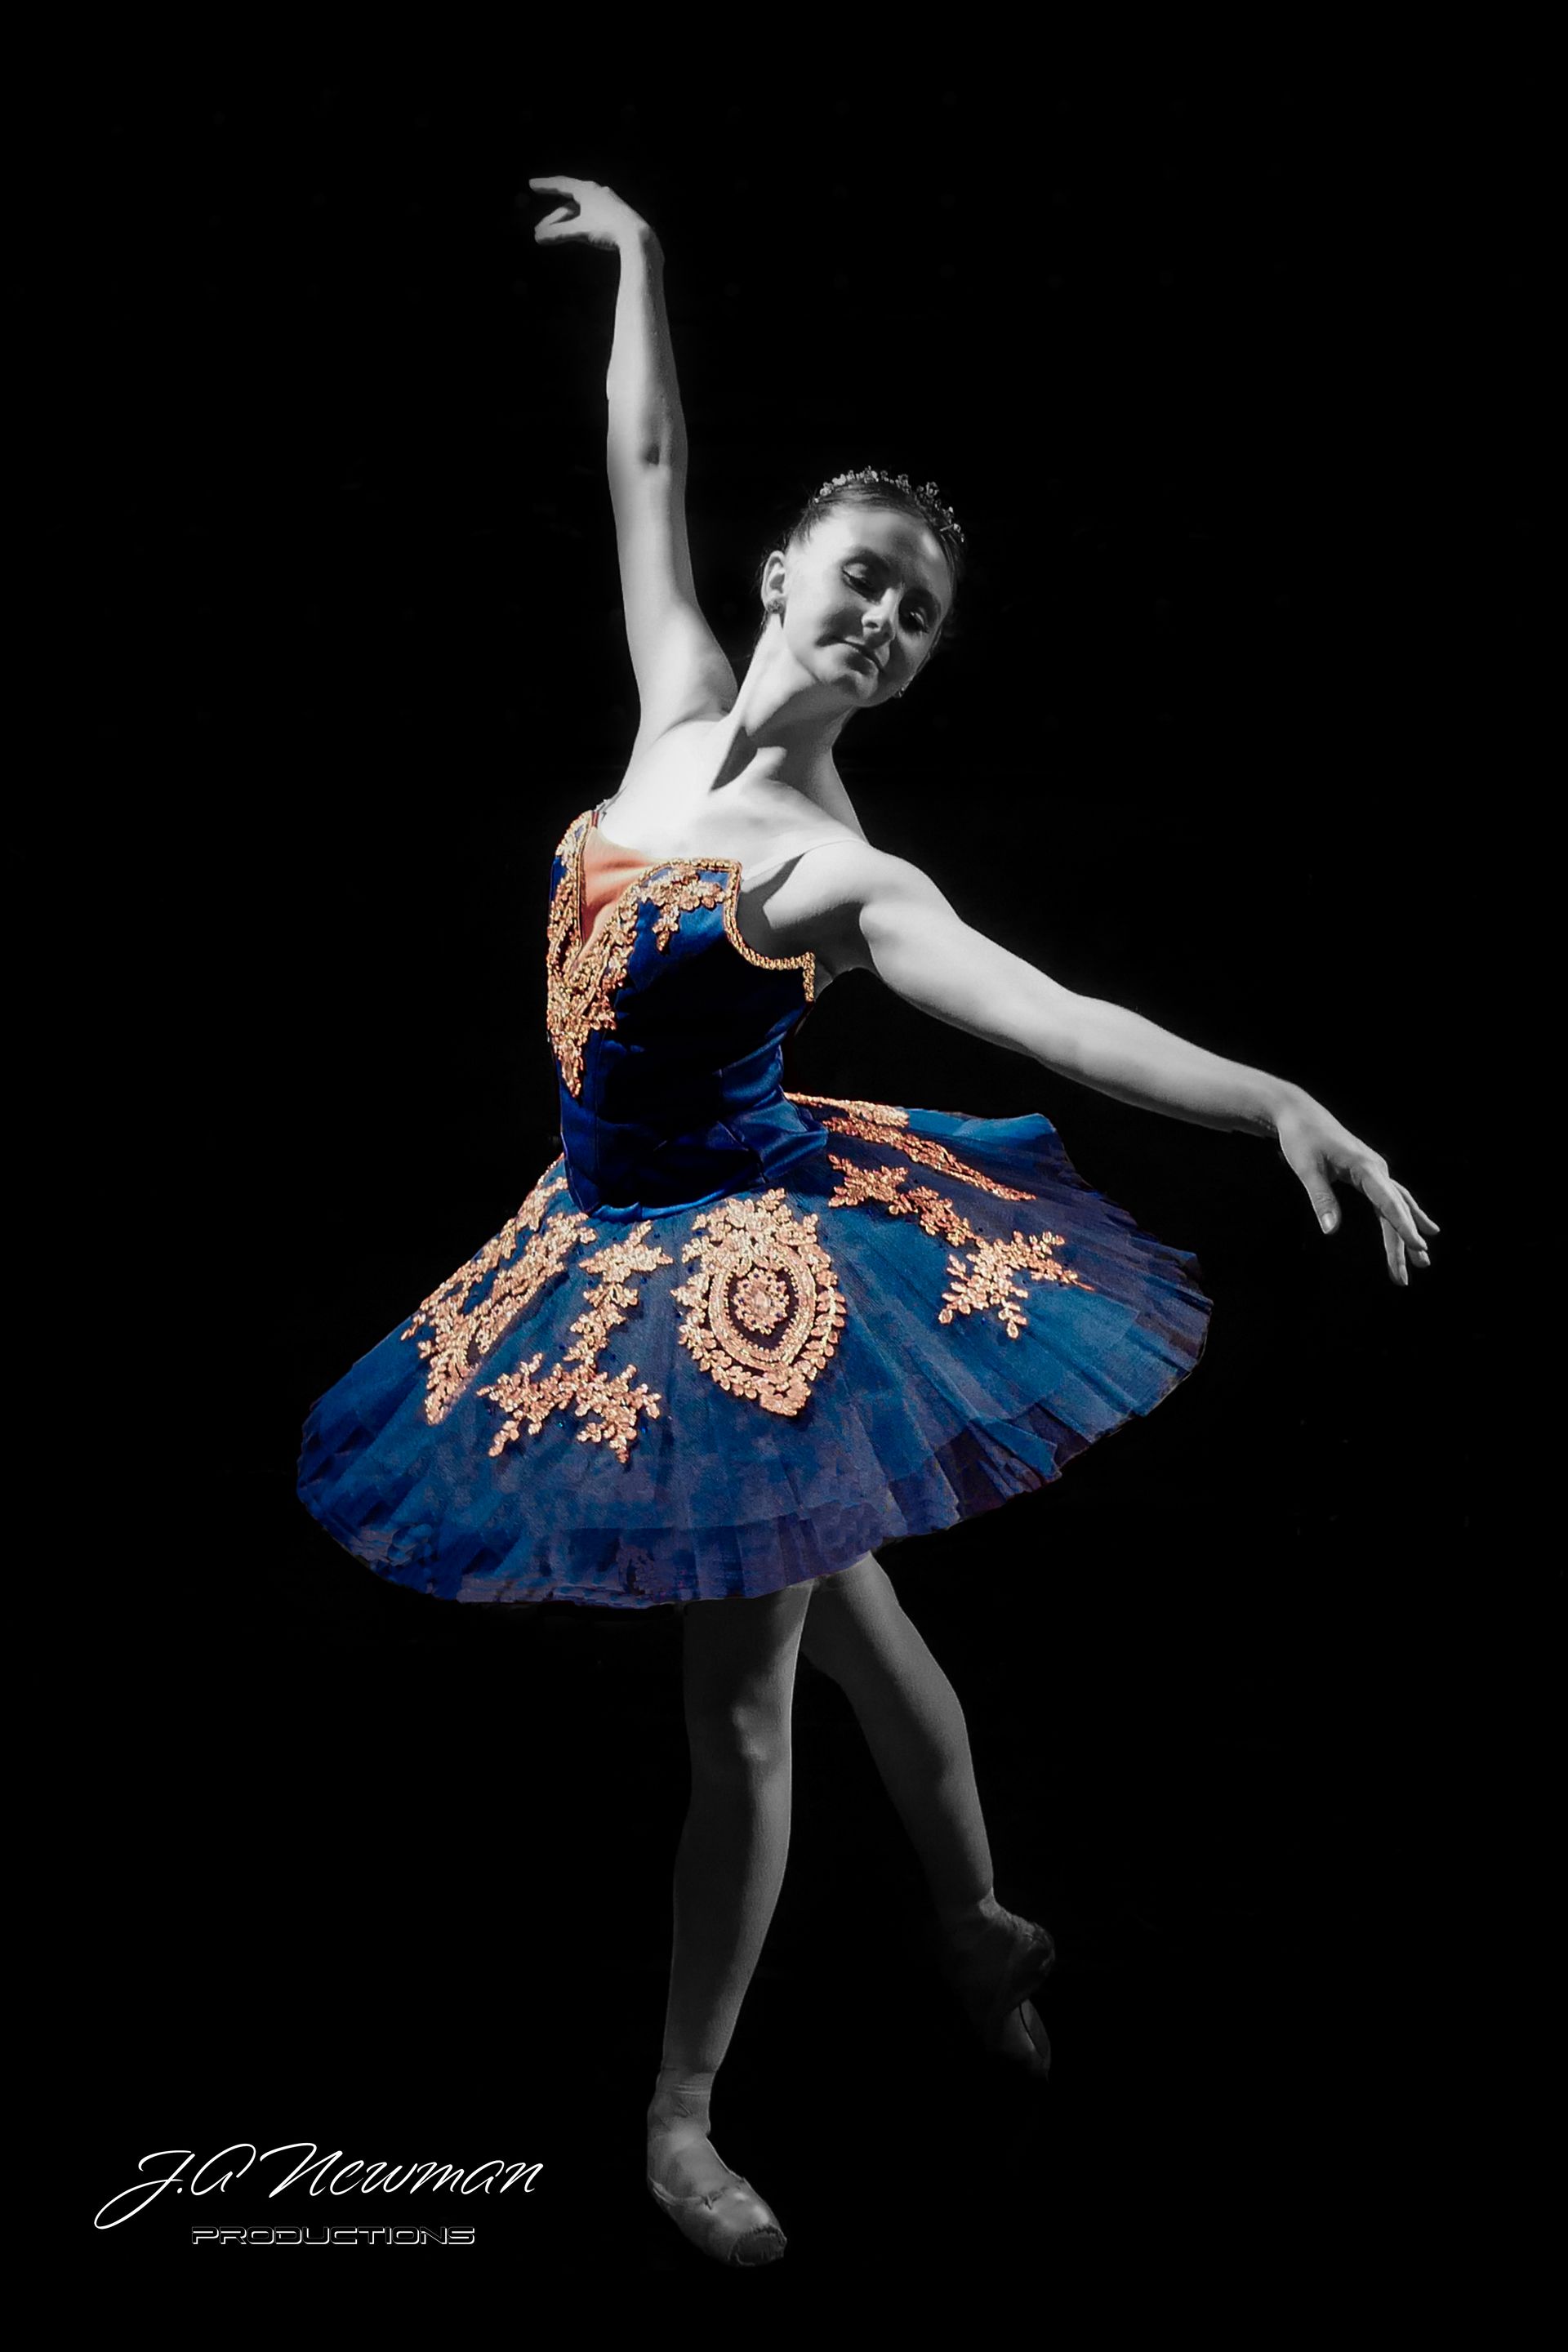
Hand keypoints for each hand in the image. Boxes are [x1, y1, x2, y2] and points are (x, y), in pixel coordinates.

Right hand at [526, 175, 650, 253]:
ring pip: (579, 212)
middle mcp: (596, 192)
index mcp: (587, 190)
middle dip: (552, 218)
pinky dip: (578, 224)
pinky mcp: (612, 214)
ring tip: (553, 236)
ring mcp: (605, 203)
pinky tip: (574, 232)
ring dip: (564, 224)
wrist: (637, 237)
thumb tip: (539, 238)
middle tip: (538, 230)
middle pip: (568, 204)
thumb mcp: (581, 231)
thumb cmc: (609, 230)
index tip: (532, 185)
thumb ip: (559, 234)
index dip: (546, 185)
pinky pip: (589, 216)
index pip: (561, 185)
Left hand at [1273, 1093, 1439, 1286]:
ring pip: (1397, 1206)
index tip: (1419, 1245)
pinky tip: (1416, 1226)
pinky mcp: (1368, 1173)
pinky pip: (1390, 1199)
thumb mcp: (1307, 1169)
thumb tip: (1331, 1230)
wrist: (1299, 1114)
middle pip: (1396, 1210)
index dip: (1404, 1226)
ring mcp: (1375, 1171)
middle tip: (1410, 1273)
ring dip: (1407, 1233)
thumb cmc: (1301, 1139)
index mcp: (1366, 1168)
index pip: (1389, 1202)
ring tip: (1423, 1261)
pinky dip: (1401, 1216)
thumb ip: (1322, 1199)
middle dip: (1404, 1243)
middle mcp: (1377, 1169)